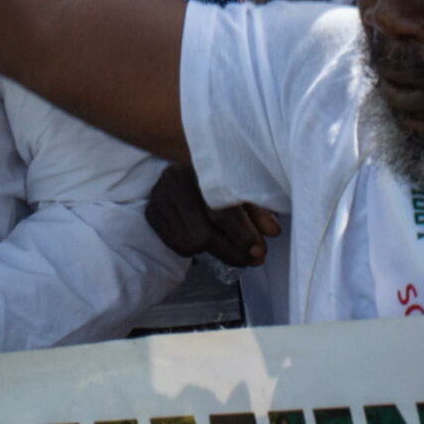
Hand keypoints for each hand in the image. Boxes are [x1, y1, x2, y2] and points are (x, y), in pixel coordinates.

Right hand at [145, 163, 281, 266]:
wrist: (184, 163)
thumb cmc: (218, 176)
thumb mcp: (242, 186)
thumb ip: (257, 208)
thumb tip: (272, 232)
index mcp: (202, 166)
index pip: (221, 208)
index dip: (242, 234)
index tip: (259, 251)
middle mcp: (176, 179)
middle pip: (203, 232)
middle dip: (230, 251)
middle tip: (250, 260)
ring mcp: (159, 195)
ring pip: (188, 242)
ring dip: (212, 251)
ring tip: (227, 245)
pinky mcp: (151, 210)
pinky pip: (174, 243)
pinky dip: (192, 248)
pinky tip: (203, 240)